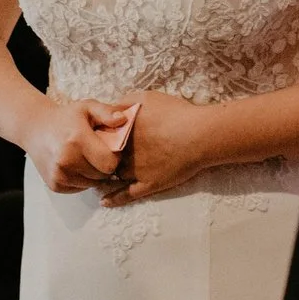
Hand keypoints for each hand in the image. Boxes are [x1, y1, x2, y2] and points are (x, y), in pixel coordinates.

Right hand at [24, 99, 132, 193]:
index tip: (107, 147)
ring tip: (84, 157)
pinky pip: (80, 188)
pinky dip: (82, 178)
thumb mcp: (87, 107)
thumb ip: (107, 112)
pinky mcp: (55, 185)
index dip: (113, 156)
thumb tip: (124, 119)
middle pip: (102, 175)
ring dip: (93, 173)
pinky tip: (75, 164)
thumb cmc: (66, 117)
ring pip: (93, 184)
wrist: (35, 128)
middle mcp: (67, 160)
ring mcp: (59, 175)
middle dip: (104, 165)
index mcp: (77, 140)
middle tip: (96, 151)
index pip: (109, 163)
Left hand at [101, 91, 210, 205]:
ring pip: (115, 174)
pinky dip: (114, 199)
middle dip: (101, 155)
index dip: (99, 137)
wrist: (199, 135)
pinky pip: (126, 194)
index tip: (99, 137)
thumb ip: (124, 102)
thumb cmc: (176, 113)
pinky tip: (105, 202)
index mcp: (122, 132)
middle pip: (105, 156)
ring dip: (108, 174)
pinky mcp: (149, 184)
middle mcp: (125, 152)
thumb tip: (109, 109)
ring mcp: (136, 170)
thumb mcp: (146, 98)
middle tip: (100, 155)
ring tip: (101, 175)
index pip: (100, 136)